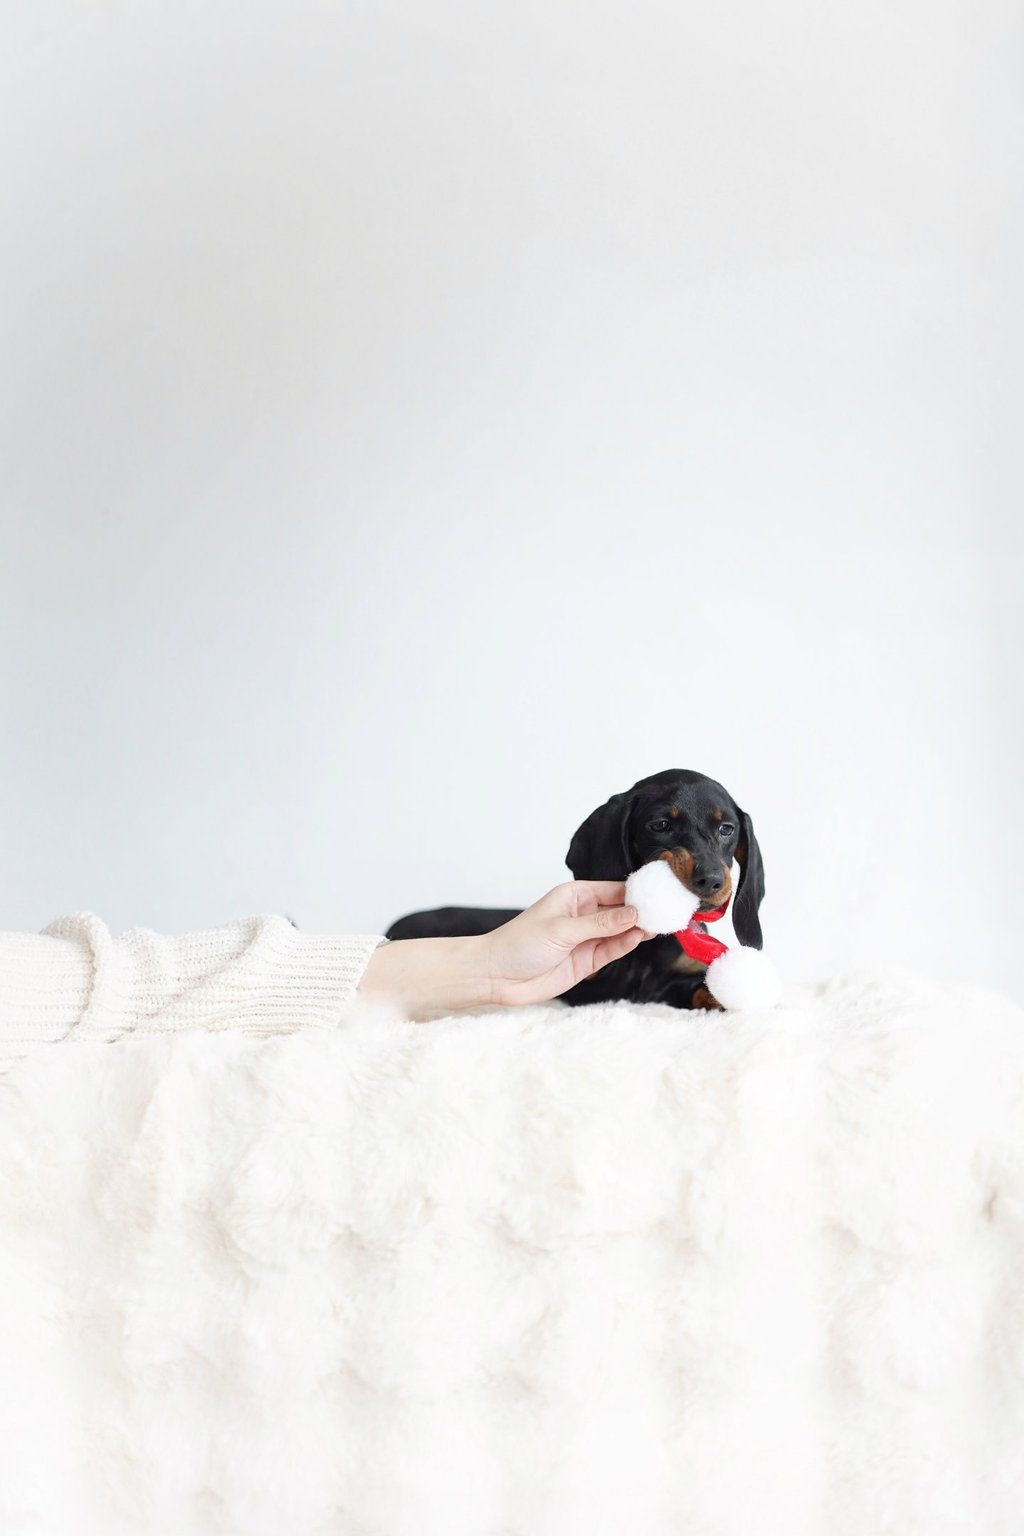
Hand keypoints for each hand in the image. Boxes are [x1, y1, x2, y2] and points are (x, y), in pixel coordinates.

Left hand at [480, 880, 645, 1005]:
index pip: (612, 889)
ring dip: (637, 929)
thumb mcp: (562, 929)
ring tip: (658, 925)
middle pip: (620, 910)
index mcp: (574, 896)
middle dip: (641, 911)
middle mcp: (583, 915)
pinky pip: (611, 950)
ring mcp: (586, 939)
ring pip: (619, 931)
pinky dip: (625, 945)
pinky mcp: (586, 962)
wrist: (497, 976)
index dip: (635, 891)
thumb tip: (632, 914)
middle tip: (666, 911)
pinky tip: (639, 937)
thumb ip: (599, 924)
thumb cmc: (519, 943)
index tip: (658, 893)